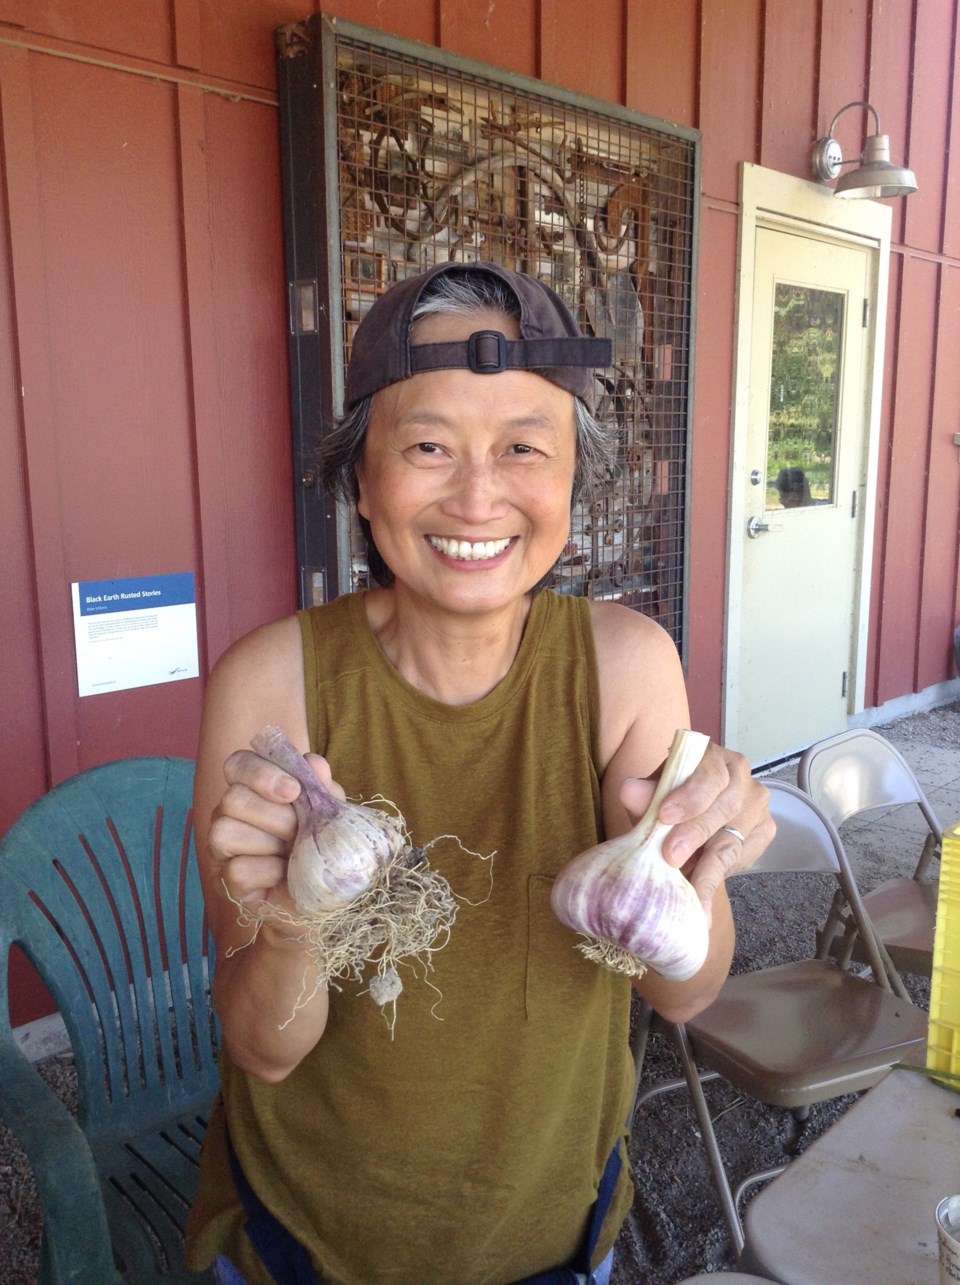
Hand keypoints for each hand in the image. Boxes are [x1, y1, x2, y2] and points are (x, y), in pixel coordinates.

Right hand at [206, 748, 341, 923]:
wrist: (327, 896)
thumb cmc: (324, 845)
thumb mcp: (331, 812)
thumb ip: (321, 787)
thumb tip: (313, 763)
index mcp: (252, 789)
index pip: (238, 764)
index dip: (260, 772)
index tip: (292, 791)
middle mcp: (229, 814)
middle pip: (232, 799)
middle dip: (276, 817)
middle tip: (298, 832)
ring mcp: (222, 849)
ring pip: (225, 832)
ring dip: (269, 844)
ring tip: (290, 854)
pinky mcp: (227, 882)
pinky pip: (237, 869)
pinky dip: (268, 872)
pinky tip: (282, 876)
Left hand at [619, 741, 773, 918]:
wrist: (687, 823)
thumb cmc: (668, 801)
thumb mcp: (652, 795)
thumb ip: (644, 794)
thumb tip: (630, 791)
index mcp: (713, 758)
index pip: (708, 774)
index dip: (689, 796)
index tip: (665, 816)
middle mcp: (741, 777)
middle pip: (723, 807)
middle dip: (695, 834)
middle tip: (670, 857)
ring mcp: (756, 805)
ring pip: (733, 839)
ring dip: (707, 867)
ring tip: (688, 892)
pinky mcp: (764, 832)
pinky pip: (742, 859)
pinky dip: (719, 878)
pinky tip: (703, 899)